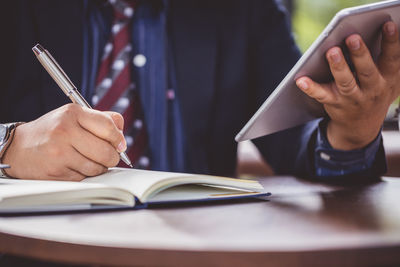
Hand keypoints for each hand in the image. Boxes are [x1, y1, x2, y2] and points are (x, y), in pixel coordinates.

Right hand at [2, 104, 126, 179]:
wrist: (19, 148)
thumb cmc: (52, 131)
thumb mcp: (73, 116)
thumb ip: (101, 120)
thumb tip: (122, 134)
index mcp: (72, 113)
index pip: (108, 126)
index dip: (119, 139)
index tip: (121, 145)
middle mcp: (65, 131)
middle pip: (107, 151)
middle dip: (112, 157)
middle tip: (107, 156)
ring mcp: (59, 153)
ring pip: (98, 168)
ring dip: (99, 168)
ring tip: (88, 160)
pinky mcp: (56, 171)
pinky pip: (84, 178)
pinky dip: (84, 175)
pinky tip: (74, 166)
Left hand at [296, 21, 399, 149]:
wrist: (361, 128)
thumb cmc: (374, 94)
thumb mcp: (390, 81)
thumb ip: (391, 63)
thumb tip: (388, 35)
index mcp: (388, 79)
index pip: (392, 58)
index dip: (392, 42)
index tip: (388, 25)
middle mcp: (372, 89)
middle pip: (367, 71)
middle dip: (361, 54)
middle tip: (352, 37)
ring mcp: (353, 98)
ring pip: (346, 83)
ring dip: (338, 67)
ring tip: (331, 52)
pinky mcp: (335, 104)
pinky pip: (322, 95)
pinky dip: (311, 88)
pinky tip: (301, 80)